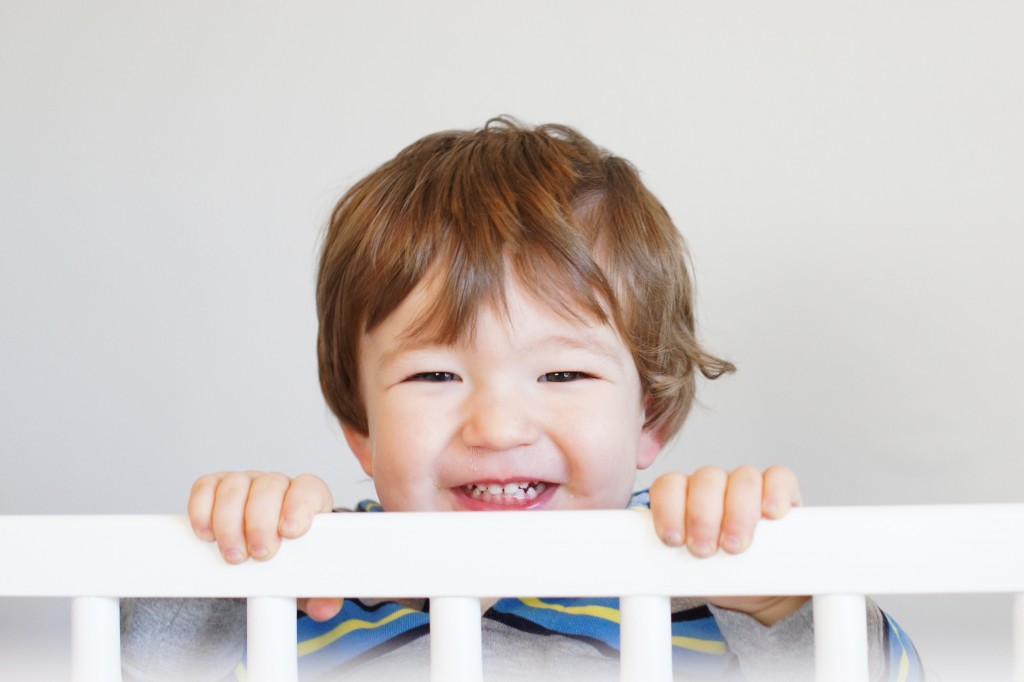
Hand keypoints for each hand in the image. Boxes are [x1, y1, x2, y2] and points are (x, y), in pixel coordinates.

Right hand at [188, 471, 342, 621]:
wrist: (261, 559)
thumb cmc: (289, 562)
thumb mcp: (307, 581)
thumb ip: (322, 595)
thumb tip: (324, 608)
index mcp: (306, 499)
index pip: (308, 488)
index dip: (300, 505)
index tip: (291, 532)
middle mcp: (276, 487)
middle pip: (269, 486)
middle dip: (261, 522)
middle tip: (259, 555)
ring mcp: (245, 485)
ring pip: (236, 486)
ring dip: (230, 522)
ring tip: (234, 556)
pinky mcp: (215, 488)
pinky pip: (206, 487)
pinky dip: (202, 509)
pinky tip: (206, 535)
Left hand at [648, 465, 807, 624]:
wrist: (758, 590)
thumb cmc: (719, 576)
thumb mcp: (691, 570)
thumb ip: (673, 560)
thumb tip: (651, 567)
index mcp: (685, 497)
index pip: (669, 486)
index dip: (668, 509)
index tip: (673, 540)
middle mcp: (715, 485)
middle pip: (705, 480)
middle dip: (702, 517)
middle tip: (703, 550)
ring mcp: (747, 485)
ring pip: (742, 478)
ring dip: (737, 513)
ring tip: (734, 546)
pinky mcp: (781, 490)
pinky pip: (779, 477)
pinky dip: (775, 493)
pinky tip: (771, 514)